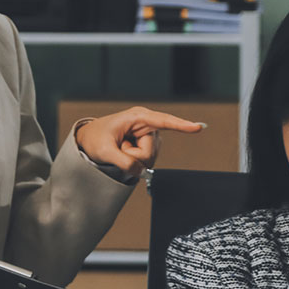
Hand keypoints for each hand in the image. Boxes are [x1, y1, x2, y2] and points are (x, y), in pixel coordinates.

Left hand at [75, 106, 203, 178]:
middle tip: (118, 149)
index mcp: (137, 117)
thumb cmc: (95, 139)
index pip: (164, 121)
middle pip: (150, 152)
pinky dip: (134, 162)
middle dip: (133, 157)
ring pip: (149, 159)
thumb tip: (142, 171)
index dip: (182, 125)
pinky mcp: (147, 146)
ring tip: (119, 149)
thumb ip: (124, 162)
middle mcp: (146, 124)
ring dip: (132, 160)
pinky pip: (147, 162)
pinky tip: (125, 153)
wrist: (89, 141)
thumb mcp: (104, 151)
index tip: (198, 127)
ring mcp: (148, 136)